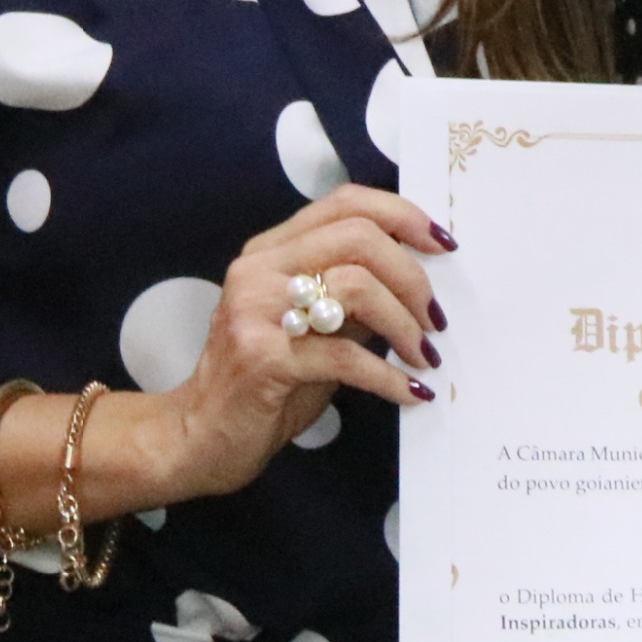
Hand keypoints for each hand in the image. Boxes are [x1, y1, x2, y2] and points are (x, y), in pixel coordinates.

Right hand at [120, 187, 452, 508]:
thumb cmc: (263, 384)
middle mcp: (259, 270)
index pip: (345, 203)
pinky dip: (389, 375)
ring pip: (356, 286)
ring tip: (425, 356)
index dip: (403, 216)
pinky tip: (410, 392)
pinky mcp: (263, 358)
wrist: (198, 439)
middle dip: (412, 277)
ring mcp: (256, 311)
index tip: (443, 245)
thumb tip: (420, 280)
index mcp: (270, 252)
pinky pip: (346, 355)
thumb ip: (355, 298)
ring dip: (405, 324)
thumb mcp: (314, 330)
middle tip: (435, 319)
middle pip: (359, 237)